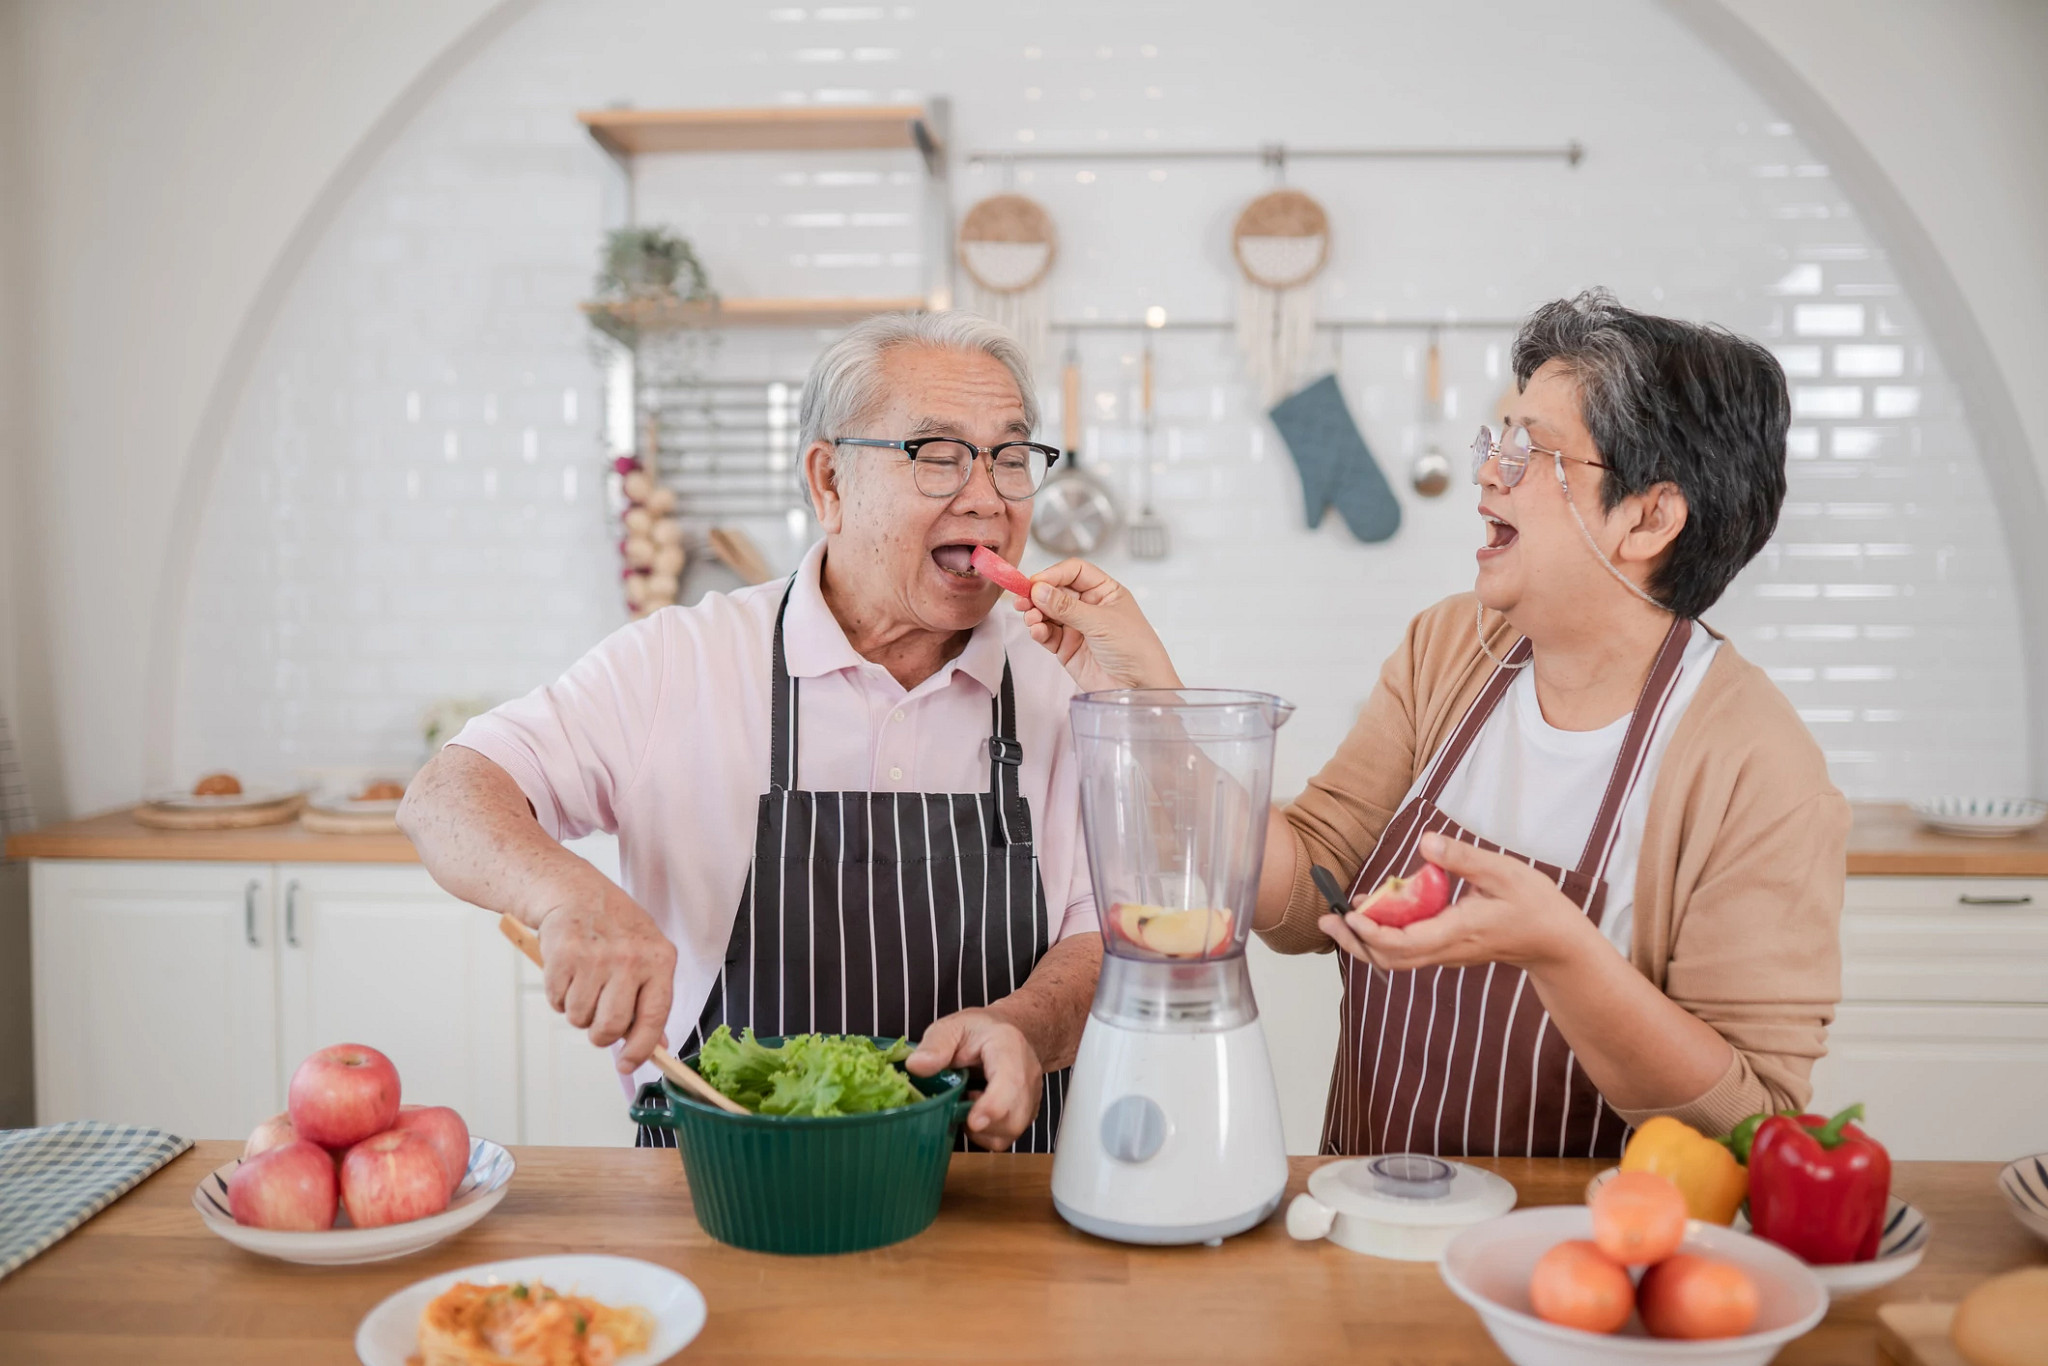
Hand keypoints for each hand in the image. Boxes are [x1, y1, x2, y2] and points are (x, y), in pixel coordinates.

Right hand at [533, 875, 676, 1072]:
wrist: (575, 891)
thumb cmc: (615, 928)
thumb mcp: (647, 954)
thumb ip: (652, 999)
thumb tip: (658, 1046)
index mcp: (660, 959)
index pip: (655, 1017)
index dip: (641, 1049)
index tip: (629, 1065)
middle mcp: (631, 958)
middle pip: (611, 1026)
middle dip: (600, 1034)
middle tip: (596, 1022)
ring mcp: (597, 957)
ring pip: (579, 1018)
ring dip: (577, 1011)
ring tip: (583, 983)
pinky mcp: (563, 956)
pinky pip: (557, 1001)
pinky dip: (558, 995)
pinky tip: (567, 972)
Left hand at [906, 1007, 1043, 1150]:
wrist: (1006, 1033)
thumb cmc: (977, 1031)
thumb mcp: (952, 1027)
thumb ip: (936, 1044)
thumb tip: (915, 1066)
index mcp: (1008, 1047)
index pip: (1010, 1080)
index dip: (993, 1105)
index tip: (972, 1121)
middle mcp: (1027, 1075)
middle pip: (1014, 1116)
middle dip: (982, 1123)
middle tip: (959, 1101)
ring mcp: (1031, 1097)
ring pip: (1011, 1131)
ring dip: (981, 1129)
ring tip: (966, 1100)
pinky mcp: (1026, 1114)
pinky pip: (1005, 1136)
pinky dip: (985, 1133)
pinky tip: (974, 1111)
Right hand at [1014, 559, 1181, 690]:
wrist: (1139, 687)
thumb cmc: (1134, 648)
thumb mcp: (1101, 622)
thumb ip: (1067, 606)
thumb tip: (1039, 590)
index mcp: (1104, 591)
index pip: (1074, 572)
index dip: (1054, 574)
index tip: (1036, 583)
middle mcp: (1090, 607)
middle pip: (1057, 591)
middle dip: (1038, 594)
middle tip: (1023, 599)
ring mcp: (1077, 627)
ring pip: (1048, 613)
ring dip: (1036, 614)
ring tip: (1031, 619)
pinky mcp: (1068, 648)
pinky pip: (1048, 635)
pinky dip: (1039, 631)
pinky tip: (1037, 631)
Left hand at [1318, 832, 1598, 973]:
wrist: (1555, 943)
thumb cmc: (1535, 907)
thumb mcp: (1505, 872)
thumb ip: (1463, 858)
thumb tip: (1426, 842)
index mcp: (1459, 931)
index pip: (1405, 943)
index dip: (1373, 933)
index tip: (1352, 914)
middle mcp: (1448, 949)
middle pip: (1390, 958)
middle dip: (1355, 942)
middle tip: (1327, 919)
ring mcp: (1447, 953)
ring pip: (1397, 958)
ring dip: (1365, 941)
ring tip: (1339, 918)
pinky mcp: (1448, 949)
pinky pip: (1409, 950)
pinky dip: (1385, 936)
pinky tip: (1374, 912)